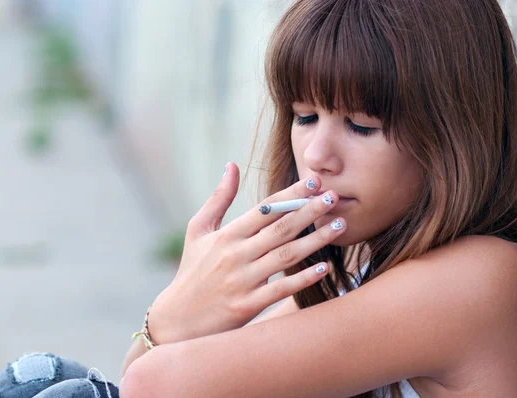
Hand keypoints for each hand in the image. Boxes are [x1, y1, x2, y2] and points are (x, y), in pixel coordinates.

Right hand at [148, 162, 345, 343]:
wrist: (177, 320)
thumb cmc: (192, 271)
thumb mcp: (198, 230)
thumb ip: (218, 199)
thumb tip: (232, 165)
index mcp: (226, 235)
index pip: (264, 209)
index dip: (290, 194)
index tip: (313, 181)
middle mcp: (235, 255)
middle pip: (280, 229)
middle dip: (309, 211)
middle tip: (334, 196)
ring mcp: (242, 281)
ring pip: (286, 256)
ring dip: (316, 240)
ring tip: (340, 225)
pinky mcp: (247, 306)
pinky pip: (281, 289)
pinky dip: (304, 278)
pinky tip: (325, 267)